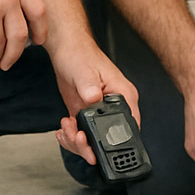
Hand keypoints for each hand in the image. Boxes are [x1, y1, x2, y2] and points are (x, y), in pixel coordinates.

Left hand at [50, 33, 140, 165]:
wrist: (67, 50)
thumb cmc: (80, 54)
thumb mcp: (84, 71)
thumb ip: (90, 87)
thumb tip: (94, 100)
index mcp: (123, 95)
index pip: (129, 126)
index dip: (115, 142)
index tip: (96, 145)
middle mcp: (115, 106)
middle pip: (110, 139)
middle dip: (89, 144)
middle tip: (76, 136)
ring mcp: (101, 111)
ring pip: (94, 140)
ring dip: (77, 142)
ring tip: (67, 128)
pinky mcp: (87, 114)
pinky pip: (83, 134)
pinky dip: (72, 138)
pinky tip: (64, 130)